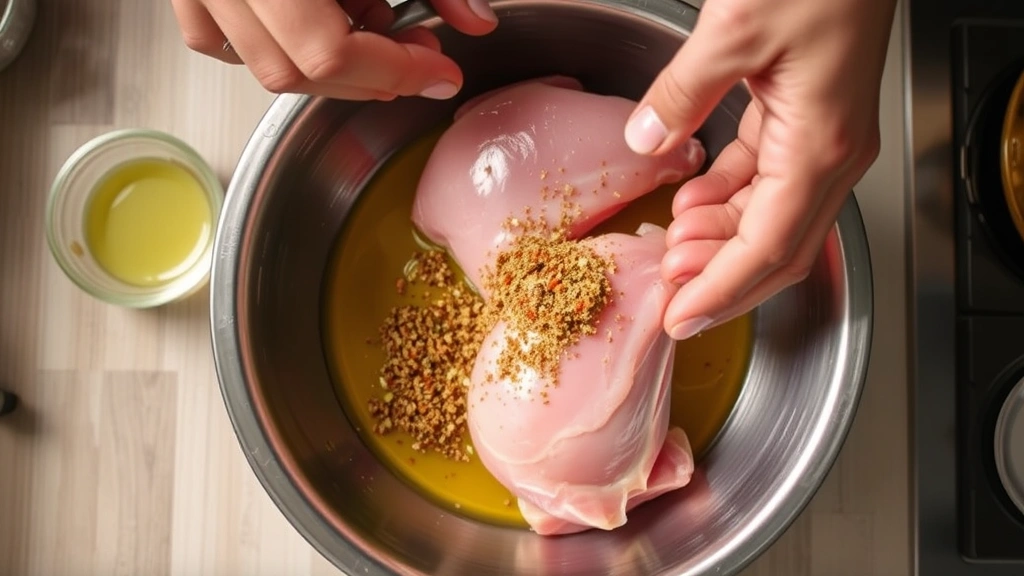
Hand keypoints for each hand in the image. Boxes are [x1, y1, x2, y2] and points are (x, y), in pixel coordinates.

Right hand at [171, 0, 497, 100]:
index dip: (395, 71)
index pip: (330, 51)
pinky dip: (267, 39)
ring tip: (371, 24)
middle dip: (367, 75)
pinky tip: (312, 17)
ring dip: (323, 62)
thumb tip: (473, 17)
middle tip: (416, 56)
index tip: (438, 72)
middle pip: (293, 67)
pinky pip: (213, 34)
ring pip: (254, 59)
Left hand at [623, 0, 895, 339]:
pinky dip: (727, 199)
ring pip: (769, 218)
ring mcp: (821, 140)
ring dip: (721, 241)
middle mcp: (831, 154)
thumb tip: (646, 138)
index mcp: (822, 148)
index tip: (682, 318)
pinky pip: (764, 180)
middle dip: (721, 279)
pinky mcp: (804, 120)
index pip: (769, 249)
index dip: (724, 292)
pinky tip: (693, 203)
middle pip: (776, 249)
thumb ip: (682, 92)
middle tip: (668, 292)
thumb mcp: (734, 28)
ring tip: (673, 250)